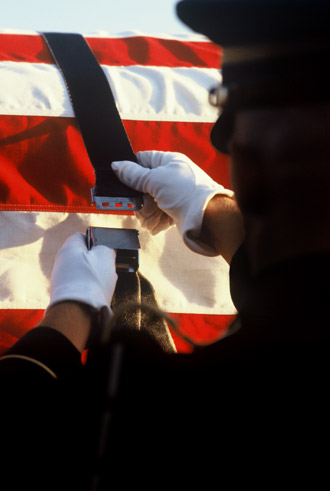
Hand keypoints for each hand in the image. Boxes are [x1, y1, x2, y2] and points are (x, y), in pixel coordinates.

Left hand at [48, 233, 117, 312]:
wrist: (76, 313)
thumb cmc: (91, 281)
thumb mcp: (106, 256)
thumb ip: (107, 248)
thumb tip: (106, 251)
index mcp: (69, 247)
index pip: (82, 237)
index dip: (96, 241)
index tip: (106, 249)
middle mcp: (61, 261)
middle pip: (83, 257)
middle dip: (97, 262)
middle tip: (107, 269)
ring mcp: (60, 279)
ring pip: (83, 273)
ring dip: (95, 278)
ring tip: (103, 285)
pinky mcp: (63, 295)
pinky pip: (81, 288)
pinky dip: (90, 291)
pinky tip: (96, 296)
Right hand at [112, 151, 232, 254]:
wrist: (208, 218)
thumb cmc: (186, 193)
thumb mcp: (156, 179)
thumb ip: (134, 174)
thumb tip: (116, 165)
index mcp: (168, 162)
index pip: (143, 160)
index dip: (132, 171)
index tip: (123, 182)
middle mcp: (170, 177)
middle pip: (142, 186)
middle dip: (140, 200)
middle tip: (143, 206)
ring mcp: (172, 195)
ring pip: (148, 204)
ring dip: (148, 214)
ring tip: (155, 218)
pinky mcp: (175, 211)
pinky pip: (157, 215)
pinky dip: (157, 221)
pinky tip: (162, 224)